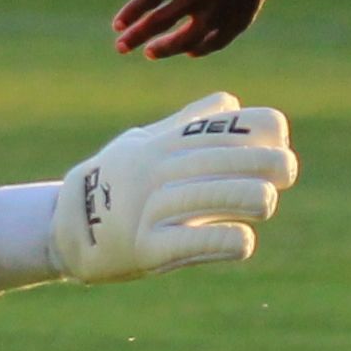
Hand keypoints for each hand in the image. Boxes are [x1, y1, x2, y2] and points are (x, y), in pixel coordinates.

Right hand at [48, 91, 298, 279]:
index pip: (217, 127)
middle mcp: (156, 171)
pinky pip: (186, 243)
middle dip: (262, 162)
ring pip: (206, 196)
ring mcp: (148, 210)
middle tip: (287, 171)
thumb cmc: (113, 179)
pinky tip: (245, 241)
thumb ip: (188, 124)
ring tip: (267, 201)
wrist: (63, 227)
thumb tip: (230, 101)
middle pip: (218, 159)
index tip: (279, 137)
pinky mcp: (144, 248)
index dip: (254, 128)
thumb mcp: (143, 142)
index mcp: (162, 144)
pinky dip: (220, 241)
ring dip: (246, 197)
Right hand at [112, 0, 281, 59]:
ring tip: (121, 46)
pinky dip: (131, 13)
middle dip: (164, 49)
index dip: (200, 48)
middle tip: (149, 54)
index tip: (189, 50)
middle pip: (183, 40)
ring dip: (137, 37)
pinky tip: (119, 22)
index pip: (215, 42)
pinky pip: (148, 0)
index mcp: (237, 17)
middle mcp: (212, 14)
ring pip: (158, 23)